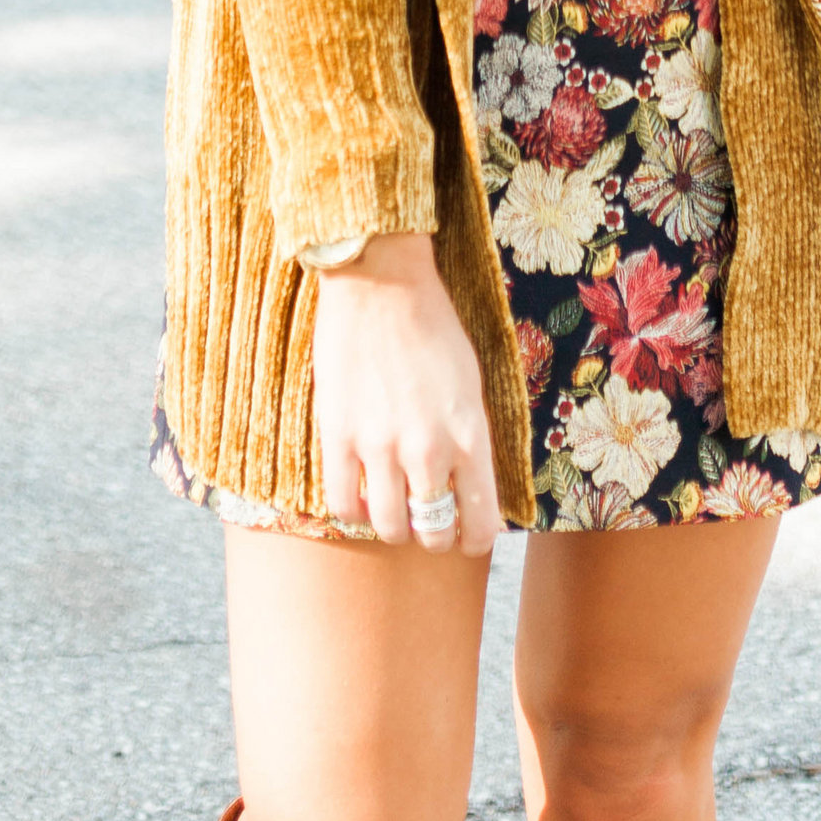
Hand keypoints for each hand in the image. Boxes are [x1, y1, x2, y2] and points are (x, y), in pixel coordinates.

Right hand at [310, 233, 501, 555]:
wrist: (380, 281)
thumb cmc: (432, 325)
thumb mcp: (471, 383)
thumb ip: (472, 439)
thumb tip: (472, 488)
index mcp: (470, 434)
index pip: (480, 521)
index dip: (475, 539)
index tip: (467, 536)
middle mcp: (428, 449)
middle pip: (434, 531)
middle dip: (435, 536)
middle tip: (429, 523)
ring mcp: (381, 445)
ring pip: (389, 527)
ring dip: (395, 528)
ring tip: (394, 511)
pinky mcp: (339, 436)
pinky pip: (343, 504)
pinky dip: (354, 511)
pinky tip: (360, 493)